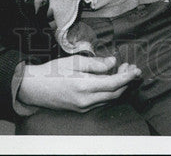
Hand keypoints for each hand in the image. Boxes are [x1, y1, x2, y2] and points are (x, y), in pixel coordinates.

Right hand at [17, 54, 140, 111]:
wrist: (34, 87)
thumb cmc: (53, 71)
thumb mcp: (74, 61)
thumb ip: (96, 63)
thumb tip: (113, 62)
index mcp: (84, 87)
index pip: (113, 84)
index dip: (127, 77)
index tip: (136, 69)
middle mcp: (85, 101)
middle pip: (114, 94)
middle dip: (126, 81)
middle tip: (131, 67)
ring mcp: (83, 107)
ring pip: (109, 99)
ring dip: (119, 86)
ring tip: (122, 71)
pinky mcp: (81, 109)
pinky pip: (101, 101)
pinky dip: (109, 92)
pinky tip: (110, 81)